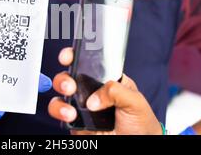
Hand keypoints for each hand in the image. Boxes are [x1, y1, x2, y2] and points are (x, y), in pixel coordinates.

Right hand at [48, 48, 162, 134]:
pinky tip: (71, 116)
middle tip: (70, 85)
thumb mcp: (135, 101)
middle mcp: (92, 90)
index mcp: (107, 79)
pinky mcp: (76, 122)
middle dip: (64, 77)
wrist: (137, 145)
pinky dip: (60, 112)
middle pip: (70, 76)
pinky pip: (60, 113)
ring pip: (61, 94)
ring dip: (60, 97)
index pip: (89, 62)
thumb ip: (116, 91)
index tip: (69, 56)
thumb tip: (93, 98)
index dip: (76, 55)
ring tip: (71, 108)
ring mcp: (82, 106)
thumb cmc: (141, 124)